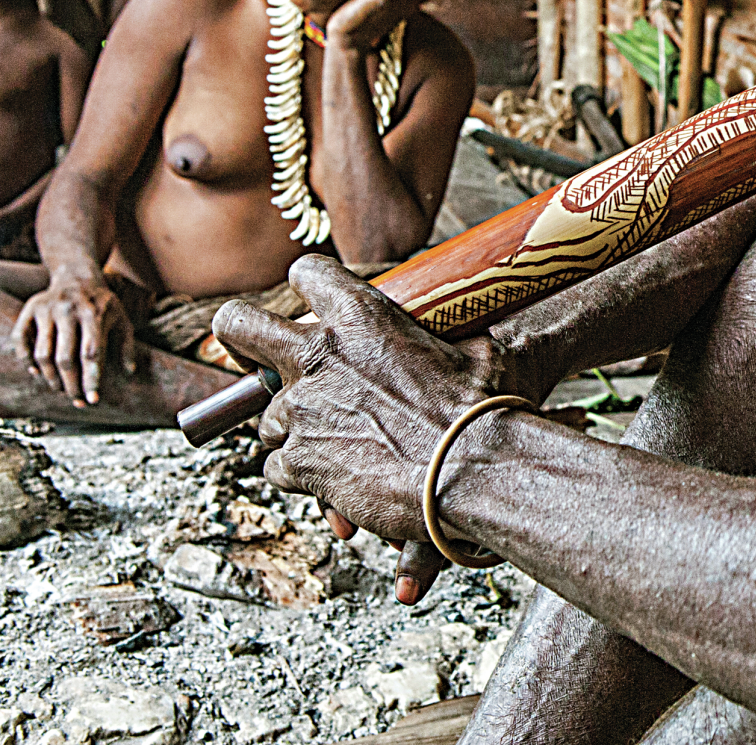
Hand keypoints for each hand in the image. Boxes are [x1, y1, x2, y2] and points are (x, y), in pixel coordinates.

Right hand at [14, 276, 135, 405]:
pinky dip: (26, 361)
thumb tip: (130, 372)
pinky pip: (20, 342)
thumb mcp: (122, 319)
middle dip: (70, 385)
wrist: (76, 276)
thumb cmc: (103, 304)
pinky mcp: (30, 310)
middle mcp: (68, 311)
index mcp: (94, 313)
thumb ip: (128, 344)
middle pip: (65, 358)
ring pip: (42, 354)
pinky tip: (37, 374)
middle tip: (75, 401)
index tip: (92, 400)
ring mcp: (46, 310)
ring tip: (59, 389)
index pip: (91, 353)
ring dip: (50, 378)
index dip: (91, 379)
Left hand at [213, 253, 510, 546]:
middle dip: (240, 340)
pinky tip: (340, 483)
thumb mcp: (483, 353)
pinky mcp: (299, 460)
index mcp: (361, 316)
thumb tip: (517, 319)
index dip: (308, 289)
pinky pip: (279, 466)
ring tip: (336, 447)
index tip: (316, 311)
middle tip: (258, 361)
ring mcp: (302, 409)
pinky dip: (304, 476)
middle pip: (238, 325)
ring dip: (293, 429)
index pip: (308, 273)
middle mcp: (319, 355)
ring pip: (265, 416)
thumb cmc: (491, 408)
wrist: (481, 470)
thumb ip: (462, 338)